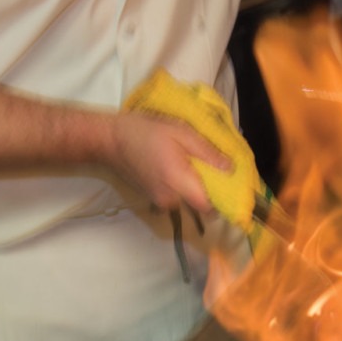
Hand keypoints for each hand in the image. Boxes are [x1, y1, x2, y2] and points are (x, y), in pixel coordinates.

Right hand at [108, 111, 229, 213]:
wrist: (110, 140)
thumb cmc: (146, 132)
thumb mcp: (182, 133)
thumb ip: (207, 153)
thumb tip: (231, 169)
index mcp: (178, 183)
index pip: (208, 208)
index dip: (222, 200)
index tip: (229, 186)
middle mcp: (169, 200)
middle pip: (199, 205)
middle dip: (209, 191)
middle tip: (212, 168)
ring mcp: (159, 201)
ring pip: (187, 201)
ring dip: (194, 187)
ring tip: (191, 163)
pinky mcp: (152, 198)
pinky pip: (176, 198)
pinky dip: (181, 186)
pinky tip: (177, 166)